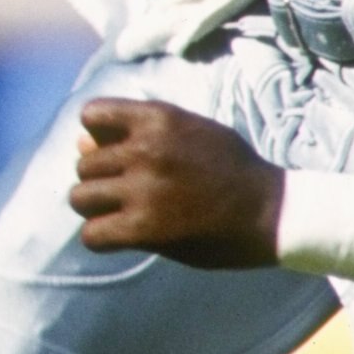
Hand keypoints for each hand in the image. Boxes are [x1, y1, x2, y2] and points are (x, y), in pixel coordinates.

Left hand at [69, 97, 281, 268]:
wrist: (273, 211)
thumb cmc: (230, 170)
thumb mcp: (190, 132)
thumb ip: (136, 133)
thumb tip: (80, 141)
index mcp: (157, 119)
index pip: (91, 115)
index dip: (97, 136)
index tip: (116, 154)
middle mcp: (144, 150)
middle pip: (83, 165)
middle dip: (100, 179)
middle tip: (128, 193)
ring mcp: (143, 190)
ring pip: (80, 199)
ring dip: (97, 209)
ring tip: (123, 214)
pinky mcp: (145, 229)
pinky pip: (92, 235)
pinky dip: (101, 239)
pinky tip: (122, 237)